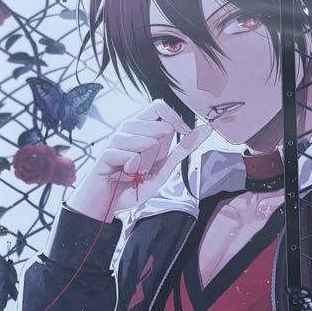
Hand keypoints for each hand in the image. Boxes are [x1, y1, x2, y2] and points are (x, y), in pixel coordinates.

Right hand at [66, 101, 211, 220]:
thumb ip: (182, 149)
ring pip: (148, 142)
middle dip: (162, 152)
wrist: (107, 205)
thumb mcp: (163, 168)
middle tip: (147, 166)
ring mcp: (115, 140)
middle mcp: (127, 129)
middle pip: (160, 126)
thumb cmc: (132, 184)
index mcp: (140, 128)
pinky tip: (123, 174)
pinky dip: (133, 170)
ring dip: (147, 164)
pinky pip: (131, 156)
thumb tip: (206, 130)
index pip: (159, 105)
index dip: (175, 119)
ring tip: (134, 172)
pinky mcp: (105, 154)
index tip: (182, 136)